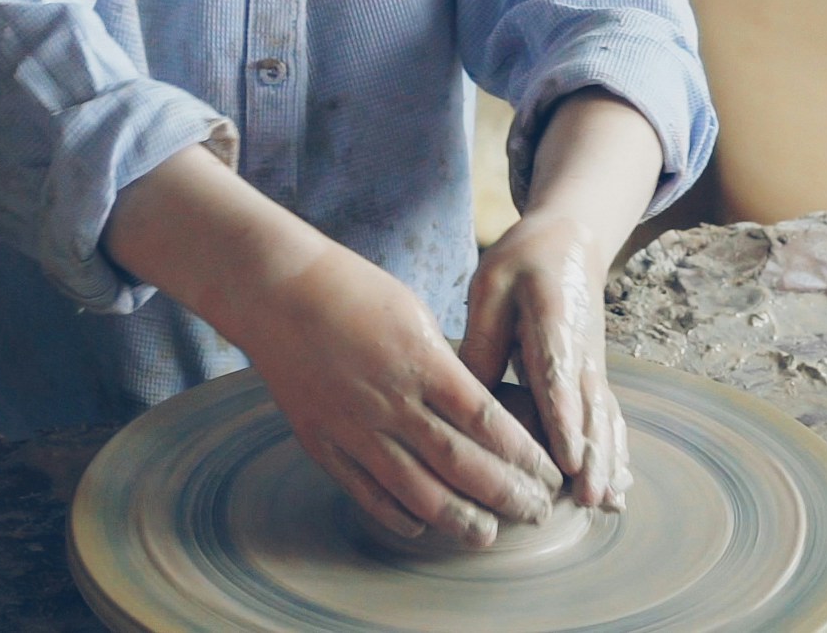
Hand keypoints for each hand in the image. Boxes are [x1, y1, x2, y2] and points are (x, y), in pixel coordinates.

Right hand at [230, 244, 562, 547]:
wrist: (275, 290)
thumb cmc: (352, 291)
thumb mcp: (415, 315)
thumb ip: (446, 368)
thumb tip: (482, 414)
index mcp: (422, 362)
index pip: (487, 423)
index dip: (524, 457)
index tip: (550, 475)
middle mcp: (391, 402)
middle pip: (460, 464)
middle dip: (506, 495)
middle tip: (537, 514)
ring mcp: (353, 428)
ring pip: (416, 490)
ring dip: (458, 519)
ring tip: (488, 535)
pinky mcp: (322, 443)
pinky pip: (366, 492)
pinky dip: (397, 515)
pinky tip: (422, 526)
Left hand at [461, 208, 628, 507]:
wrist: (571, 241)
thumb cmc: (523, 261)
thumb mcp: (491, 285)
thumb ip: (483, 338)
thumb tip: (465, 398)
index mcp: (552, 319)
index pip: (558, 375)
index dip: (565, 419)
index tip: (569, 457)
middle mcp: (582, 348)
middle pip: (589, 408)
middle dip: (592, 456)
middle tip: (590, 498)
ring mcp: (593, 363)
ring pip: (604, 417)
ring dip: (608, 461)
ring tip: (608, 504)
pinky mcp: (594, 374)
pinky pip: (608, 416)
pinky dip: (616, 451)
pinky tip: (619, 487)